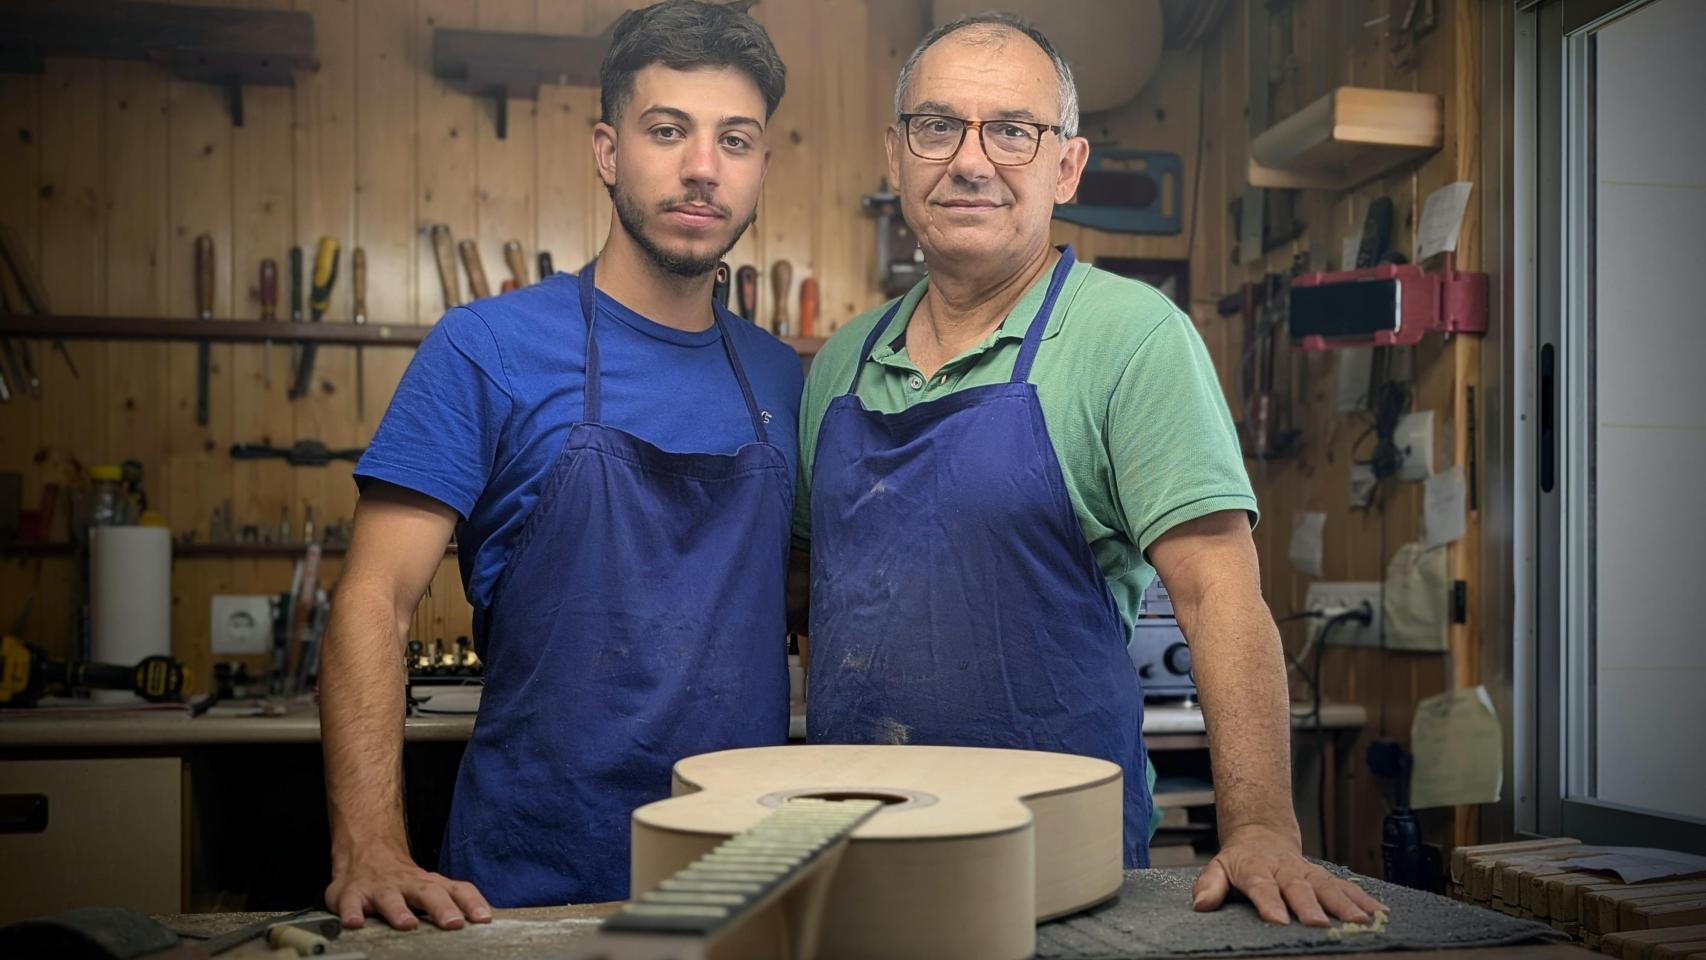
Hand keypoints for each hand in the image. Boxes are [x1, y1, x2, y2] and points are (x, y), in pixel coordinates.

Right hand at [326, 846, 492, 930]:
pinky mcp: (351, 894)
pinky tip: (354, 924)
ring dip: (399, 911)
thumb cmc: (403, 880)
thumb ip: (450, 902)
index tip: (484, 919)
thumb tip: (480, 924)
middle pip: (429, 893)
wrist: (366, 851)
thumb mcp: (429, 888)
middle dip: (442, 908)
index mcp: (430, 885)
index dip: (472, 903)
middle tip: (453, 923)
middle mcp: (408, 884)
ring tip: (407, 924)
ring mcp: (380, 888)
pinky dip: (351, 913)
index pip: (458, 890)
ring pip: (390, 898)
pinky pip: (350, 904)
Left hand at [1191, 824, 1387, 926]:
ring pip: (1328, 886)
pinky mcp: (1325, 876)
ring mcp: (1308, 872)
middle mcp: (1286, 871)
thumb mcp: (1217, 867)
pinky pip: (1346, 887)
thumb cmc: (1239, 860)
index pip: (1262, 886)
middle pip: (1299, 888)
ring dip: (1346, 904)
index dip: (1270, 902)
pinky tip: (1380, 913)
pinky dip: (1364, 899)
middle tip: (1320, 924)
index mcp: (1257, 870)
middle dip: (1311, 906)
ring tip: (1362, 921)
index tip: (1278, 920)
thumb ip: (1209, 886)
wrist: (1262, 834)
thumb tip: (1201, 904)